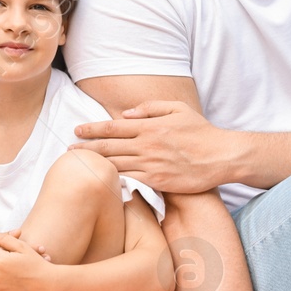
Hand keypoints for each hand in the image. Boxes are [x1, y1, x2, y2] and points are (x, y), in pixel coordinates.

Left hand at [71, 100, 230, 193]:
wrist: (222, 156)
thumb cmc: (201, 132)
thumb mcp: (177, 109)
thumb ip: (150, 107)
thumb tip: (127, 113)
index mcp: (150, 126)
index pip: (113, 127)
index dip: (92, 129)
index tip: (77, 131)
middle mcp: (147, 145)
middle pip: (108, 147)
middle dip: (86, 149)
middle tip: (68, 151)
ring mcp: (151, 165)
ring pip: (116, 165)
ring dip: (95, 165)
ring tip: (79, 166)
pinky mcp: (157, 182)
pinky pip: (130, 180)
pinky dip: (115, 179)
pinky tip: (103, 180)